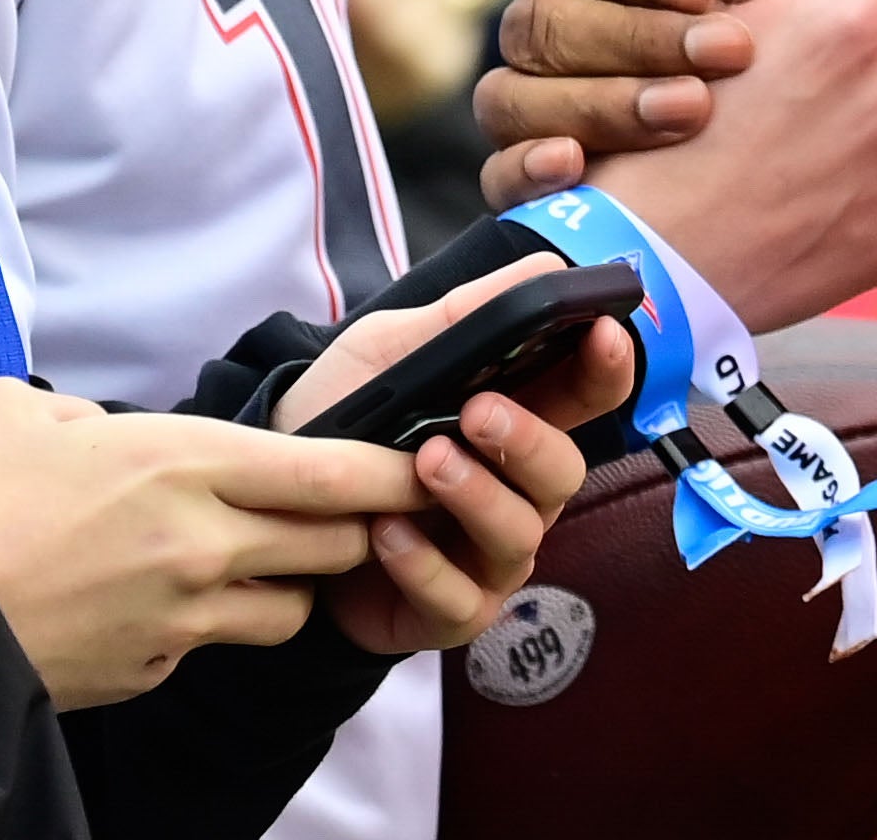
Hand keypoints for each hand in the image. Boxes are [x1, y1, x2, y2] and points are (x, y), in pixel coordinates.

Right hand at [0, 381, 419, 705]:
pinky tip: (164, 605)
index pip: (335, 471)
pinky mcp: (152, 670)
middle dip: (354, 530)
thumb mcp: (25, 412)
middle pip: (336, 543)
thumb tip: (110, 431)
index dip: (392, 469)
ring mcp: (181, 616)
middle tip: (345, 514)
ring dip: (290, 585)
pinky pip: (214, 647)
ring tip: (255, 562)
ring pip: (291, 608)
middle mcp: (202, 541)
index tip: (423, 460)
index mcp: (184, 460)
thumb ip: (94, 414)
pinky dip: (210, 628)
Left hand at [278, 256, 634, 656]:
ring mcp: (487, 555)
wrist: (266, 502)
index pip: (589, 395)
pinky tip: (384, 533)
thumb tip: (547, 266)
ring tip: (424, 465)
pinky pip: (461, 598)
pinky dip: (424, 565)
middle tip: (478, 412)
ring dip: (477, 497)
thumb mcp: (391, 353)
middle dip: (530, 441)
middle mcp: (516, 491)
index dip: (609, 367)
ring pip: (521, 536)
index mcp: (518, 420)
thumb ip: (463, 316)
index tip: (602, 334)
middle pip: (566, 472)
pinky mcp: (448, 610)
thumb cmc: (341, 420)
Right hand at [472, 0, 848, 195]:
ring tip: (691, 110)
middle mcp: (551, 31)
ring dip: (602, 101)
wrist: (814, 147)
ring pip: (511, 98)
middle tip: (727, 52)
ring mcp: (534, 109)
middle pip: (534, 23)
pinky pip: (496, 177)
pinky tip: (579, 165)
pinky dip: (529, 167)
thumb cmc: (795, 29)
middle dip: (633, 36)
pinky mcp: (535, 185)